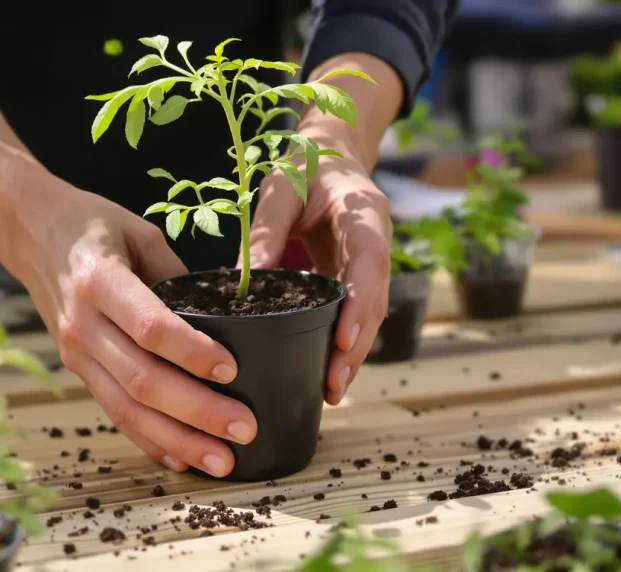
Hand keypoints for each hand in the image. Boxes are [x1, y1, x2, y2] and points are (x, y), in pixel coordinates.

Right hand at [6, 186, 255, 477]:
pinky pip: (114, 412)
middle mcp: (83, 324)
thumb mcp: (140, 232)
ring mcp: (76, 353)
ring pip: (127, 408)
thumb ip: (177, 275)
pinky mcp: (77, 369)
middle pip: (142, 380)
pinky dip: (149, 440)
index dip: (190, 352)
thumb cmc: (93, 225)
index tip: (232, 369)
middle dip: (197, 411)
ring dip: (178, 440)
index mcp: (100, 281)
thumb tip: (223, 318)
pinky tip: (182, 459)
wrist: (32, 233)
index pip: (148, 327)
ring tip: (222, 461)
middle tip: (244, 428)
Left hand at [245, 144, 391, 404]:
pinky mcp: (357, 275)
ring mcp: (371, 262)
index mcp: (364, 214)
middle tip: (334, 386)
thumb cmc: (305, 164)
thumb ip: (266, 230)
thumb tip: (243, 281)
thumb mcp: (281, 188)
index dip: (360, 305)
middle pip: (376, 302)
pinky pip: (356, 312)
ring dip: (353, 353)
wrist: (331, 152)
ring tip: (331, 391)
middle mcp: (377, 242)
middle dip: (357, 347)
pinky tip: (327, 369)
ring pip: (370, 314)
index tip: (343, 340)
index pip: (370, 264)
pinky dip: (344, 341)